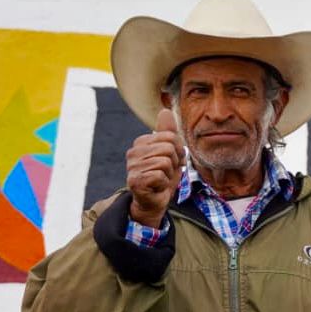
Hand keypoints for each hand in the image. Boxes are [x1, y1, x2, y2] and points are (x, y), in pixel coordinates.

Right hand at [127, 108, 183, 226]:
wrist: (154, 202)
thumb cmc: (162, 177)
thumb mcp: (170, 153)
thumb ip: (168, 132)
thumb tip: (166, 110)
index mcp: (141, 143)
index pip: (171, 137)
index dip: (178, 152)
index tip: (171, 162)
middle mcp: (133, 152)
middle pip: (169, 148)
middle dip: (174, 162)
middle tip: (166, 172)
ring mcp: (132, 166)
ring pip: (166, 162)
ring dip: (169, 174)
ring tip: (161, 179)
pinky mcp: (135, 180)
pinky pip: (161, 175)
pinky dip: (164, 183)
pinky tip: (156, 187)